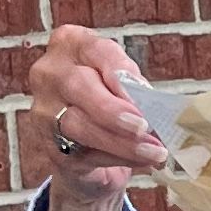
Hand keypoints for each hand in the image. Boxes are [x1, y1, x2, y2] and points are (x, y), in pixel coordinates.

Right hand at [24, 23, 166, 210]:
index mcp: (72, 44)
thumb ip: (139, 91)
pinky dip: (114, 160)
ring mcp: (42, 110)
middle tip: (146, 128)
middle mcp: (48, 72)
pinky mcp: (47, 147)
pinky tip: (139, 166)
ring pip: (79, 125)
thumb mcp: (132, 92)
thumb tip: (168, 105)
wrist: (98, 159)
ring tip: (156, 153)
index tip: (141, 88)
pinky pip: (80, 153)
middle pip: (80, 89)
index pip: (95, 49)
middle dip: (117, 110)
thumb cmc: (122, 115)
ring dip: (122, 143)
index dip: (118, 69)